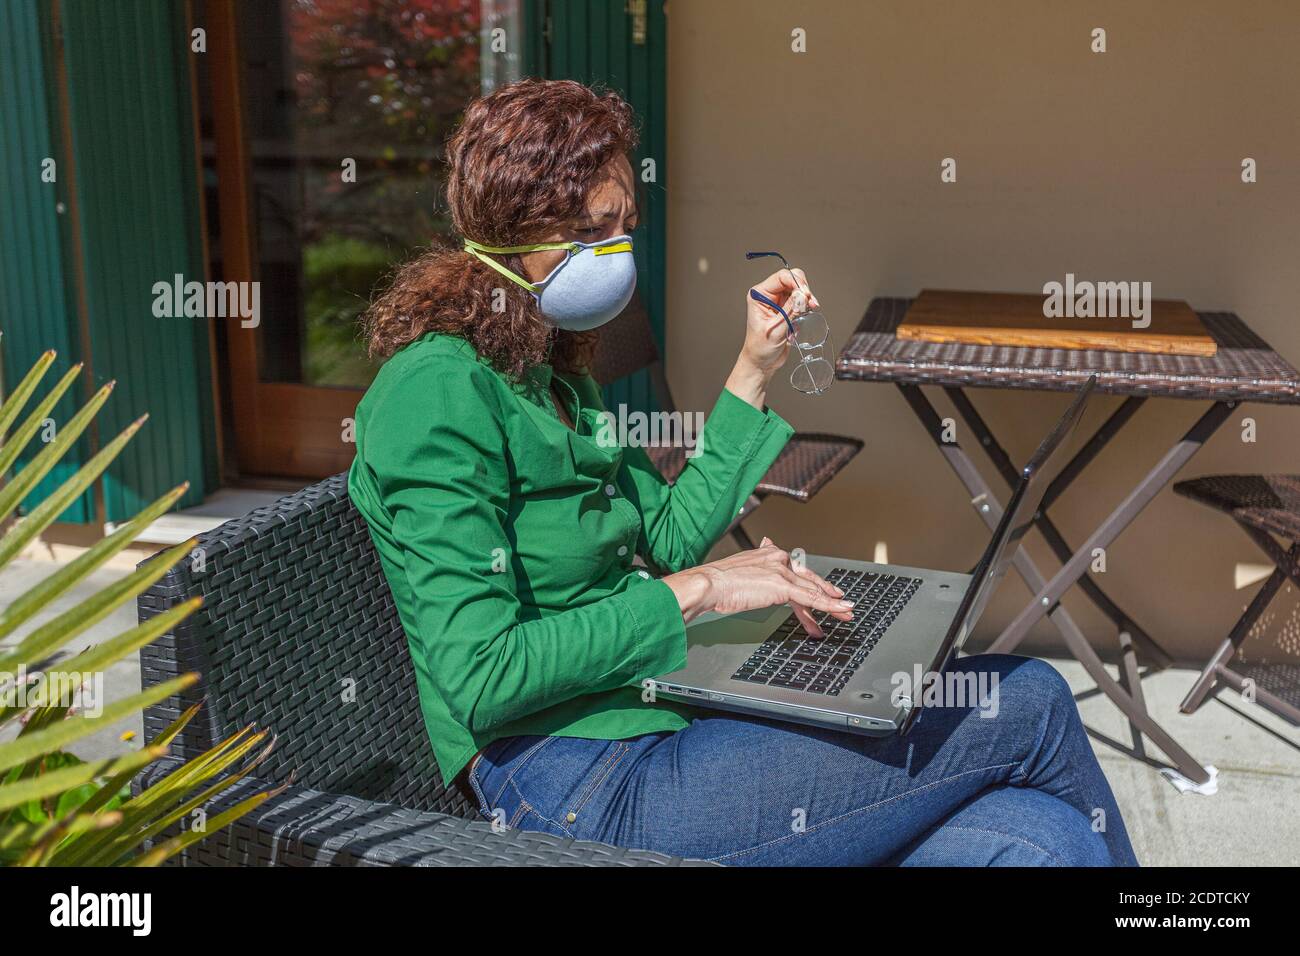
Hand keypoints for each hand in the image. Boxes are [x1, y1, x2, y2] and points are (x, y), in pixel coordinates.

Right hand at [663, 537, 852, 636]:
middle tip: (841, 604)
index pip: (794, 571)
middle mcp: (778, 558)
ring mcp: (782, 571)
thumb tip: (756, 563)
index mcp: (768, 554)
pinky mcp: (784, 586)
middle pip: (808, 579)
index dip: (809, 583)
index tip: (819, 591)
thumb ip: (752, 569)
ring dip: (833, 604)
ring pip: (814, 590)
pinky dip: (830, 606)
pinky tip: (841, 612)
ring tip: (847, 614)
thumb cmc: (717, 582)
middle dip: (827, 593)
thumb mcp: (738, 571)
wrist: (708, 584)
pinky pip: (813, 598)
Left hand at [742, 267, 819, 374]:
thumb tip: (802, 295)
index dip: (796, 282)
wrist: (762, 362)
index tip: (806, 295)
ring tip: (811, 308)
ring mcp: (778, 301)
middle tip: (810, 303)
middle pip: (791, 279)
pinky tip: (807, 313)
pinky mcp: (786, 308)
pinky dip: (806, 305)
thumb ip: (790, 311)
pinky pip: (800, 300)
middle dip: (803, 289)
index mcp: (759, 295)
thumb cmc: (760, 347)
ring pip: (798, 289)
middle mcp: (768, 295)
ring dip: (807, 298)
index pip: (781, 277)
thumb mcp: (776, 329)